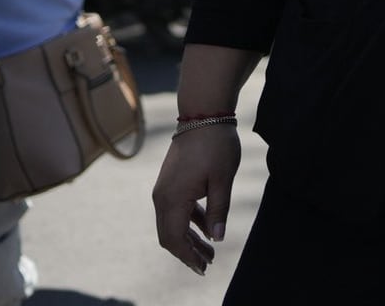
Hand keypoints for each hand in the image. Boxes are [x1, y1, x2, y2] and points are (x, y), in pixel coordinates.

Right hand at [151, 122, 241, 274]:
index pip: (173, 238)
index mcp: (172, 199)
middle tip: (208, 265)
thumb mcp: (222, 180)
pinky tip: (207, 229)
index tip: (203, 268)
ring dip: (190, 238)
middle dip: (188, 252)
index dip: (187, 256)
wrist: (203, 115)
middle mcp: (162, 197)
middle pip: (169, 235)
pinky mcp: (171, 182)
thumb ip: (218, 210)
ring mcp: (164, 190)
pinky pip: (177, 210)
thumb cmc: (216, 145)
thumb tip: (217, 238)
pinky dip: (190, 222)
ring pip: (173, 223)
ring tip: (210, 252)